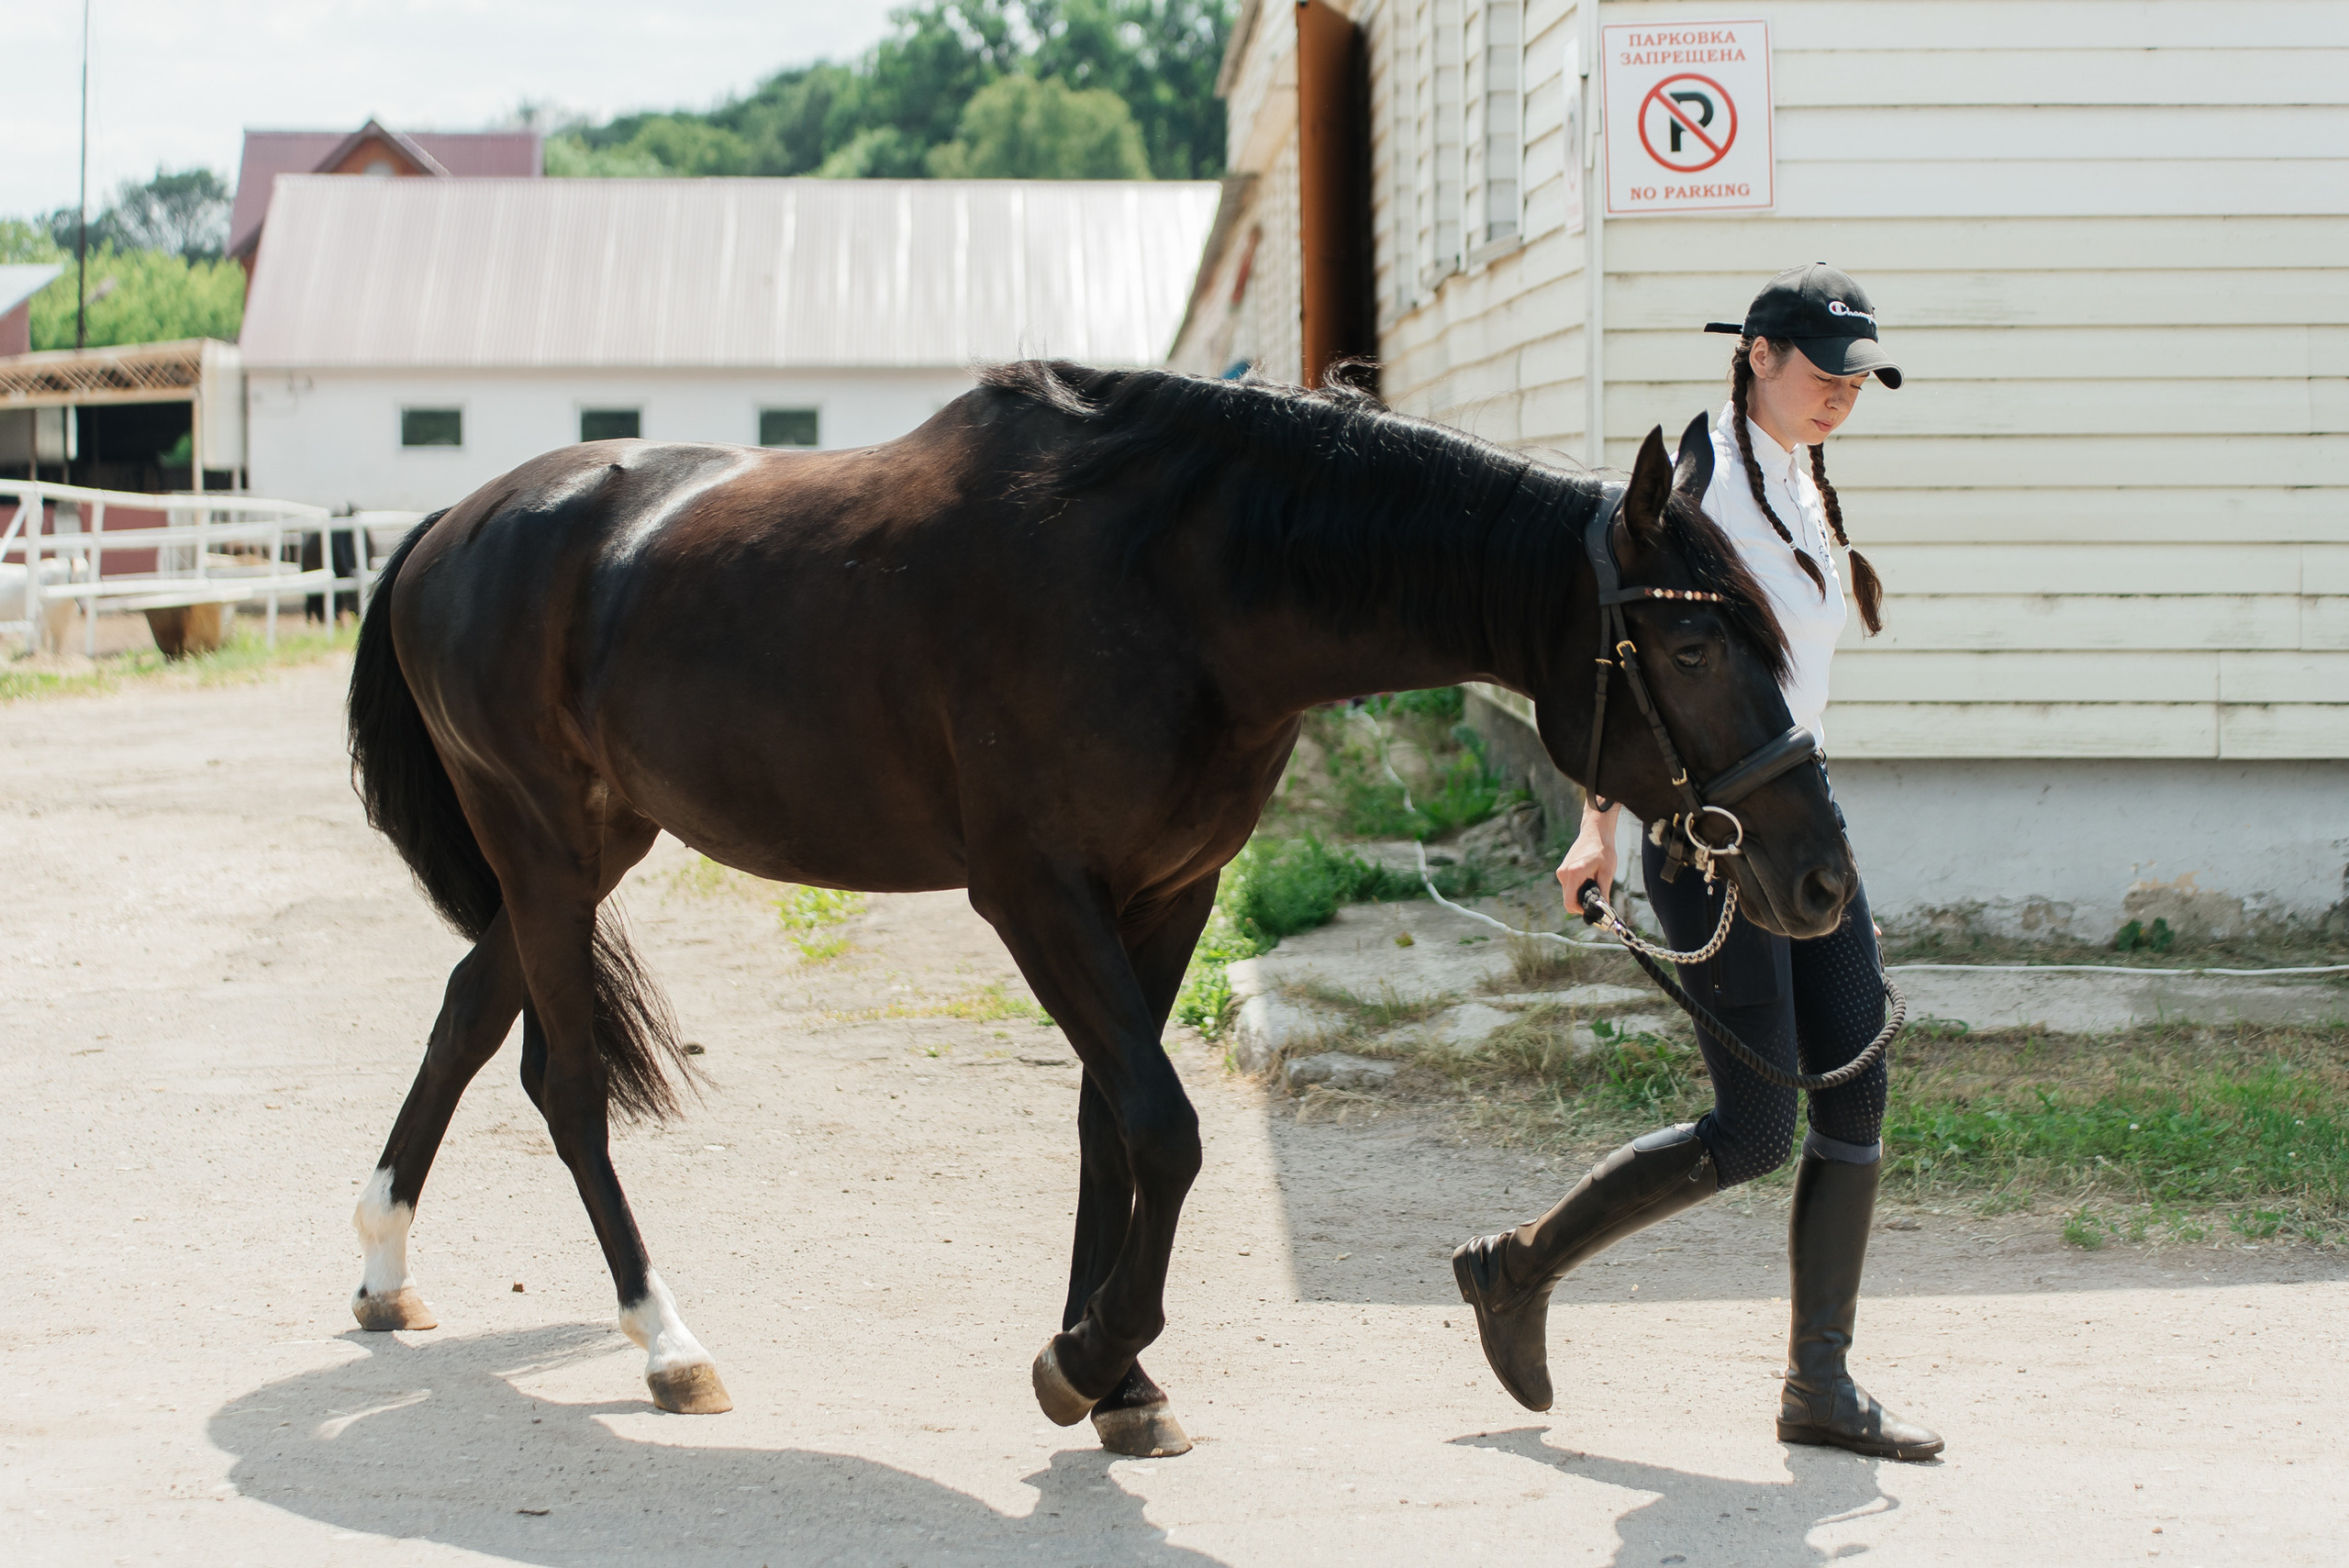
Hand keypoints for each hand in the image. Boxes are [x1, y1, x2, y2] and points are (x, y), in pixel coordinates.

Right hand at [1557, 801, 1620, 920]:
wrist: (1595, 832)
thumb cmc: (1603, 850)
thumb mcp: (1607, 873)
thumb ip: (1603, 893)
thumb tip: (1603, 911)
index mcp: (1574, 874)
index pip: (1570, 904)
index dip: (1582, 910)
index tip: (1595, 907)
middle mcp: (1563, 874)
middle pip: (1568, 901)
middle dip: (1582, 903)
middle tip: (1598, 896)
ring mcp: (1561, 872)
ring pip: (1568, 894)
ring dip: (1580, 894)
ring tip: (1594, 883)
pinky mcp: (1563, 870)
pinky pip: (1569, 887)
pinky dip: (1578, 888)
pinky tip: (1589, 878)